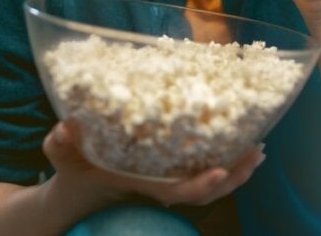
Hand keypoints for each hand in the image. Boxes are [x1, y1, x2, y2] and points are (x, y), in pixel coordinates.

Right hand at [43, 120, 264, 208]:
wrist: (75, 193)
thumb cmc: (74, 175)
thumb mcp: (64, 159)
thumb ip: (61, 146)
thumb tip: (64, 127)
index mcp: (144, 186)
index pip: (180, 192)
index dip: (202, 185)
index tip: (223, 171)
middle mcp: (162, 188)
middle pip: (208, 191)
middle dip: (236, 174)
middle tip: (258, 150)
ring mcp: (168, 182)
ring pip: (210, 183)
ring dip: (238, 167)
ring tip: (259, 147)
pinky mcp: (171, 173)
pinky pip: (203, 171)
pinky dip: (225, 159)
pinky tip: (239, 140)